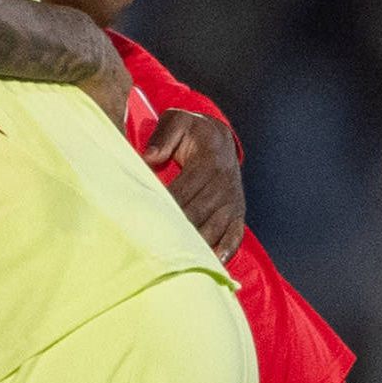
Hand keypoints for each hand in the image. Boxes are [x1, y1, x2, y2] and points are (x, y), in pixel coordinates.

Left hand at [149, 105, 246, 254]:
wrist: (220, 139)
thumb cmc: (193, 132)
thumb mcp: (178, 120)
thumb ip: (163, 134)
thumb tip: (150, 156)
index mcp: (207, 162)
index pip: (182, 190)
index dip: (164, 205)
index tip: (144, 220)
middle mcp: (223, 184)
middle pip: (197, 213)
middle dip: (175, 230)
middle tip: (153, 247)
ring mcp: (232, 201)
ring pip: (214, 228)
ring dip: (197, 244)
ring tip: (176, 261)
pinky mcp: (237, 213)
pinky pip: (235, 235)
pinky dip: (225, 250)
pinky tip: (214, 263)